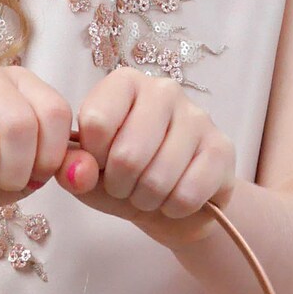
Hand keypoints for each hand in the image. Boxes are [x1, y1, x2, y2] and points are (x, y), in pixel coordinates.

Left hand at [57, 68, 237, 247]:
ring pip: (159, 178)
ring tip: (150, 193)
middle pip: (127, 155)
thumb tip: (79, 171)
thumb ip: (71, 167)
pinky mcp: (222, 149)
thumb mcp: (86, 173)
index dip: (92, 159)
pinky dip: (174, 209)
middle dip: (120, 186)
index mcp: (125, 84)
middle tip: (125, 187)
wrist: (169, 203)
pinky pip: (188, 194)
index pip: (96, 122)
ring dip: (147, 200)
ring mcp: (198, 117)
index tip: (99, 165)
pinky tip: (175, 199)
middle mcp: (164, 91)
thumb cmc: (123, 178)